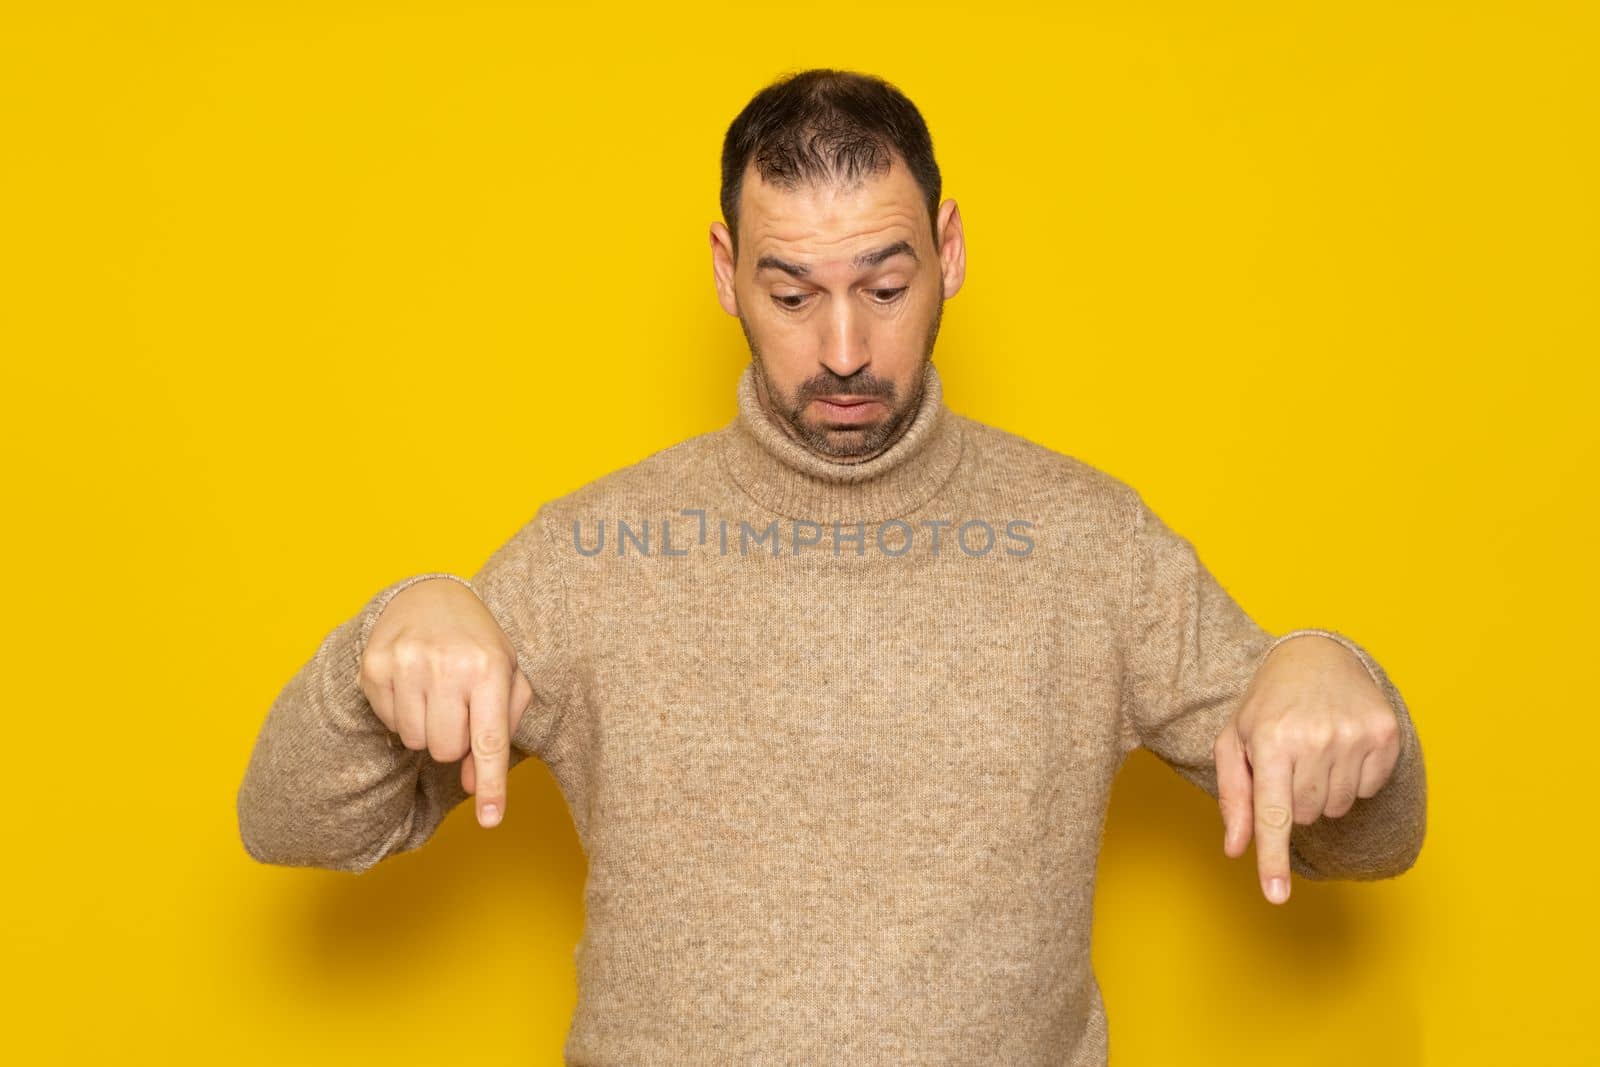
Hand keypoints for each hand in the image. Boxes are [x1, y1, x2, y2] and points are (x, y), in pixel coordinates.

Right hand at [357, 578, 533, 828]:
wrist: (430, 597)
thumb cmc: (478, 646)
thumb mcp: (507, 678)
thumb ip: (501, 733)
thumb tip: (477, 788)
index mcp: (490, 667)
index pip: (489, 740)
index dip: (492, 785)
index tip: (491, 821)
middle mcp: (447, 664)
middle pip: (445, 750)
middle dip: (454, 741)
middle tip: (458, 708)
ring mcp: (406, 663)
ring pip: (414, 741)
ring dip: (426, 728)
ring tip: (435, 693)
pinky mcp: (374, 665)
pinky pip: (389, 722)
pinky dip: (402, 713)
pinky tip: (412, 685)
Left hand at [1213, 634, 1400, 903]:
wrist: (1317, 655)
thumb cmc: (1267, 704)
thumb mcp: (1235, 740)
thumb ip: (1234, 797)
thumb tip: (1237, 849)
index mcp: (1271, 739)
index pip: (1273, 813)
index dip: (1273, 859)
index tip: (1276, 896)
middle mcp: (1315, 738)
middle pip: (1305, 816)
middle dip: (1292, 800)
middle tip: (1287, 763)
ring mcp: (1354, 736)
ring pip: (1336, 807)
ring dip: (1322, 791)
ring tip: (1313, 750)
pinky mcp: (1385, 735)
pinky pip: (1367, 790)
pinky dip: (1351, 778)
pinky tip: (1340, 747)